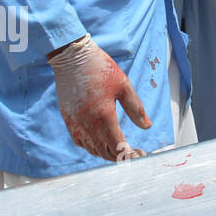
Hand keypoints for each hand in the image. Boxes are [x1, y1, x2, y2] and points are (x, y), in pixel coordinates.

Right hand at [48, 35, 150, 161]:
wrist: (72, 58)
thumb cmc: (100, 68)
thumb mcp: (124, 85)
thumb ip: (136, 108)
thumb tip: (147, 126)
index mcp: (103, 116)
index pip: (118, 146)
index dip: (130, 154)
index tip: (141, 156)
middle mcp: (87, 124)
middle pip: (105, 151)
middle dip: (121, 156)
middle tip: (134, 155)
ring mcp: (75, 123)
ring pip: (92, 149)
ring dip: (107, 154)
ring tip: (121, 152)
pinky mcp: (68, 120)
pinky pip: (80, 142)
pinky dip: (92, 147)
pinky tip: (100, 144)